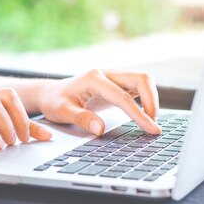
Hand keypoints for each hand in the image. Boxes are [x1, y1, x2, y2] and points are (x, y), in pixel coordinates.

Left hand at [38, 69, 160, 135]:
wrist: (51, 93)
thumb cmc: (55, 101)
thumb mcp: (61, 112)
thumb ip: (80, 118)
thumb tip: (99, 129)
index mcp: (94, 79)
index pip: (123, 97)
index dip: (139, 114)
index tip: (151, 129)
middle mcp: (107, 74)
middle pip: (142, 79)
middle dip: (152, 101)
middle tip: (152, 125)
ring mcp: (113, 77)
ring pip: (143, 81)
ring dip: (152, 100)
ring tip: (149, 122)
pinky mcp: (117, 84)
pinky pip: (139, 87)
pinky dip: (146, 100)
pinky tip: (145, 115)